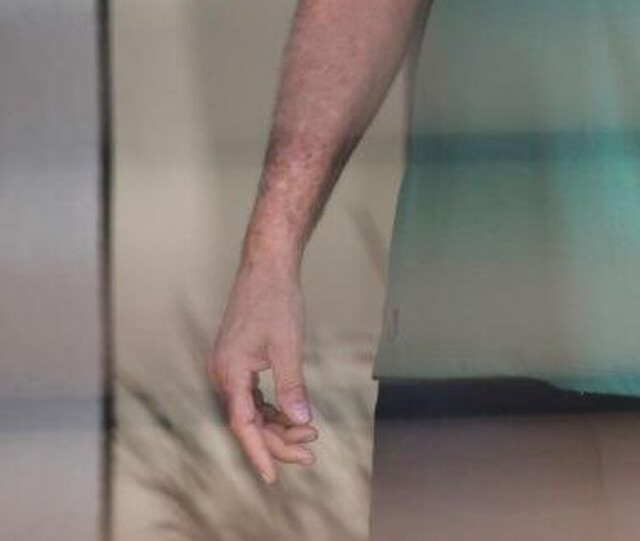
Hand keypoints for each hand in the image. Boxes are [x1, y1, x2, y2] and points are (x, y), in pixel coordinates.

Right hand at [206, 260, 319, 485]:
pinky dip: (272, 408)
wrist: (266, 267)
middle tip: (311, 453)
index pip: (243, 425)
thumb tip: (301, 421)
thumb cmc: (275, 300)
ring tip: (309, 437)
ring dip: (277, 425)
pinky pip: (252, 397)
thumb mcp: (288, 346)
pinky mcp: (238, 363)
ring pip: (251, 411)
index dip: (260, 452)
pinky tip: (292, 417)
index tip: (274, 476)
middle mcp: (223, 376)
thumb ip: (293, 386)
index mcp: (230, 374)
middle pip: (248, 422)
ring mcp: (229, 370)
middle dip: (278, 441)